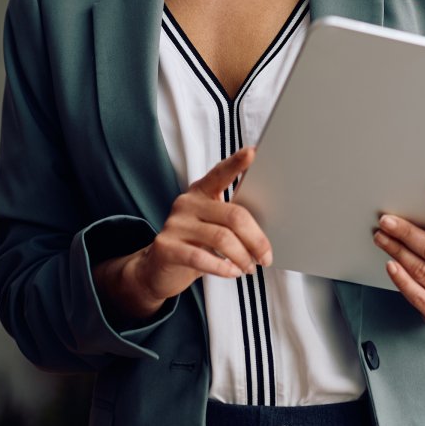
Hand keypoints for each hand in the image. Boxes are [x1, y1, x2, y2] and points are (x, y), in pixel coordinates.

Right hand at [94, 146, 272, 323]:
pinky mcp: (165, 247)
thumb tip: (266, 232)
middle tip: (266, 257)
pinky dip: (222, 268)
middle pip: (233, 216)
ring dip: (242, 257)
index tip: (253, 152)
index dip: (236, 163)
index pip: (220, 173)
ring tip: (250, 268)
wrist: (158, 268)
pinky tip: (232, 273)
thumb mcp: (212, 226)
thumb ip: (230, 220)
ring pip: (222, 238)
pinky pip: (201, 257)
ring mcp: (175, 224)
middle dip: (256, 239)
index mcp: (201, 191)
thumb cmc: (195, 243)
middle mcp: (187, 203)